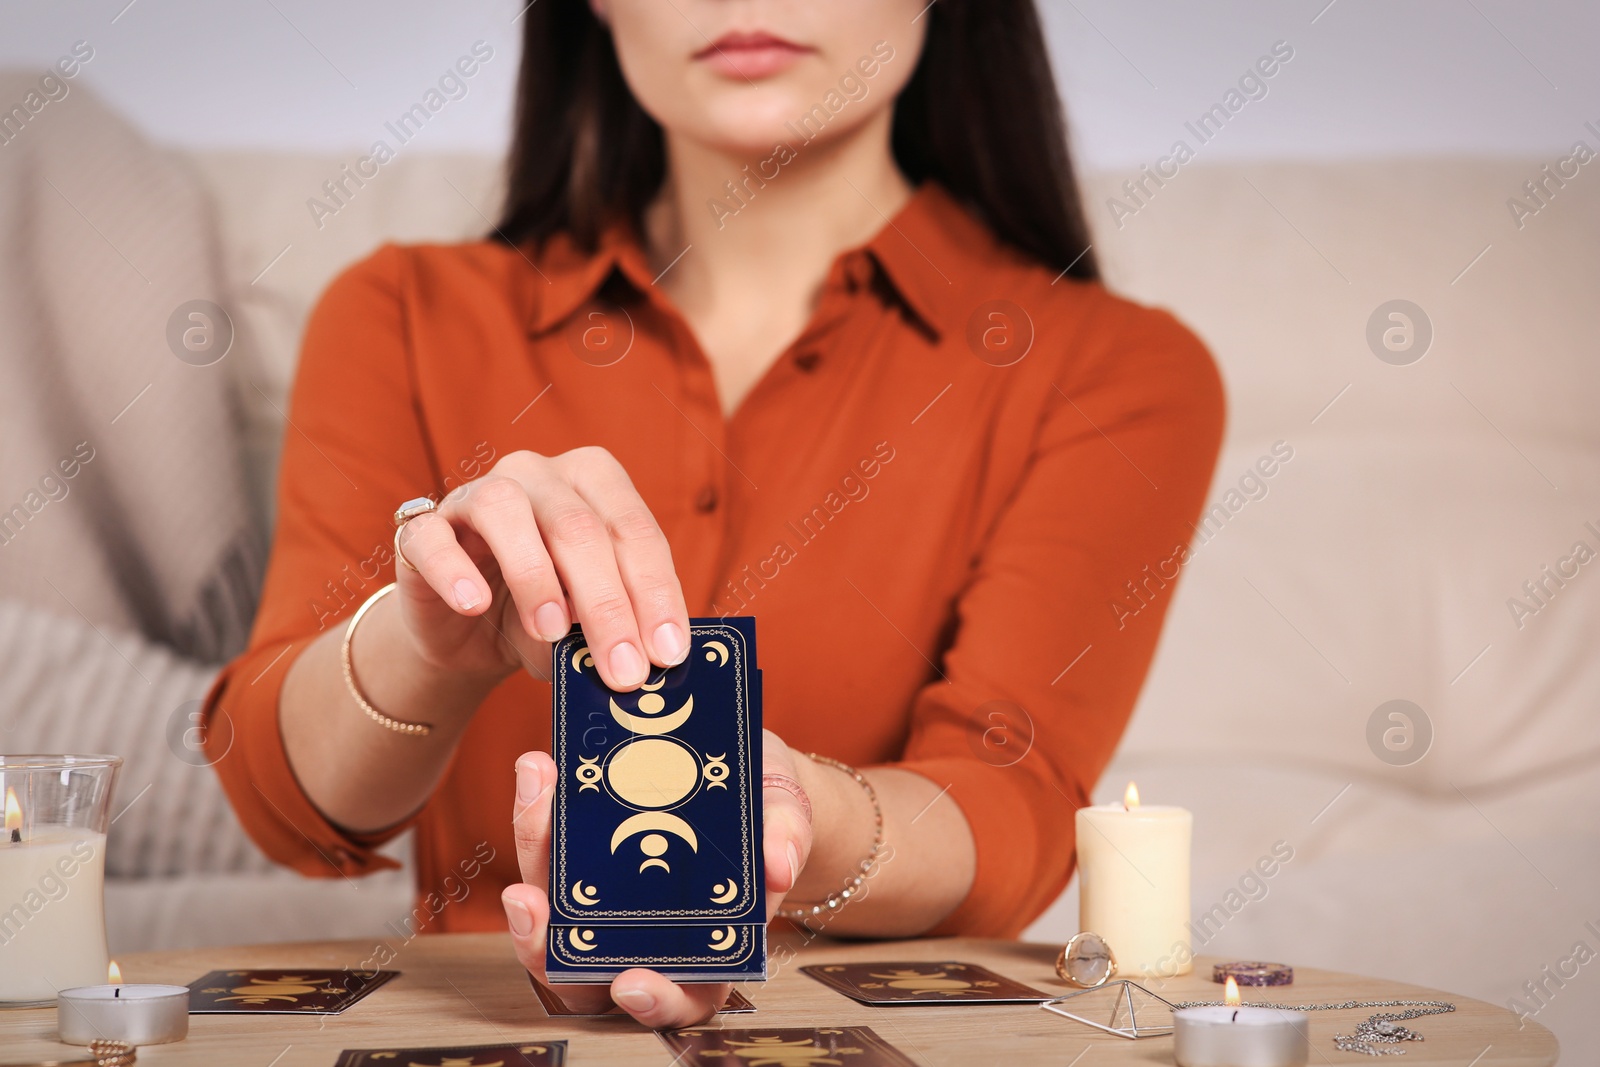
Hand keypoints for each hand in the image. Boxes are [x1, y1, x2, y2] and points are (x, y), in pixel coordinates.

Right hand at [392, 447, 689, 688]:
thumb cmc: (541, 616)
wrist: (465, 632)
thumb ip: (610, 631)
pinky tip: (474, 605)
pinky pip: (432, 537)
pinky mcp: (422, 529)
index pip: (634, 531)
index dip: (655, 593)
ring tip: (554, 632)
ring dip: (535, 575)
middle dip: (608, 604)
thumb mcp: (586, 626)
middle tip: (623, 668)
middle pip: (579, 526)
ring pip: (506, 509)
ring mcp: (475, 494)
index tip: (667, 653)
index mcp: (594, 483)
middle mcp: (539, 475)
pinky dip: (454, 569)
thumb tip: (639, 662)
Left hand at [502, 732, 813, 1025]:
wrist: (750, 772)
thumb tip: (777, 867)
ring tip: (534, 805)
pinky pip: (546, 856)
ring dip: (531, 863)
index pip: (682, 995)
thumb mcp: (789, 811)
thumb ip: (789, 833)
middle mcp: (649, 935)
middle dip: (546, 943)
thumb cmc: (769, 808)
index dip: (654, 999)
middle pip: (588, 969)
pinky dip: (537, 819)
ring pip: (552, 915)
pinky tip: (539, 772)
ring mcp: (606, 901)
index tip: (630, 982)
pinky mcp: (580, 861)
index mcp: (710, 947)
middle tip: (529, 901)